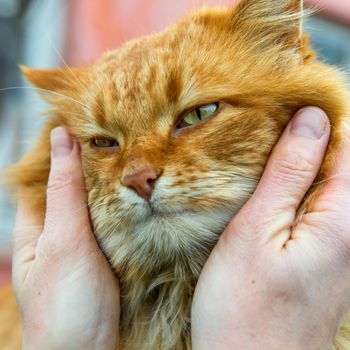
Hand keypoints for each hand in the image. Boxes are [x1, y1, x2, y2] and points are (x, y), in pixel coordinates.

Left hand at [12, 127, 119, 349]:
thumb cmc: (66, 303)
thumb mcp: (62, 240)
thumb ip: (64, 190)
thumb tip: (62, 138)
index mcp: (36, 224)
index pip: (47, 172)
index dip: (61, 145)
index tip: (86, 118)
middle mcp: (60, 229)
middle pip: (74, 185)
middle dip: (91, 160)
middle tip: (118, 132)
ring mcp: (85, 241)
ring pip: (96, 200)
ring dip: (109, 179)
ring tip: (131, 151)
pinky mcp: (108, 251)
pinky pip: (113, 218)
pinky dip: (122, 201)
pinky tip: (137, 189)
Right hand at [192, 107, 349, 349]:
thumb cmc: (244, 306)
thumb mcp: (256, 229)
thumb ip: (288, 172)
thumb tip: (312, 119)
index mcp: (344, 218)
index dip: (325, 115)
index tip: (288, 100)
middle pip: (347, 162)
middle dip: (313, 136)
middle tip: (270, 123)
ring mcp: (346, 247)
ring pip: (334, 183)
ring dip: (304, 160)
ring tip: (265, 150)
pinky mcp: (331, 258)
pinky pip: (324, 206)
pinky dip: (301, 186)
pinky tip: (271, 187)